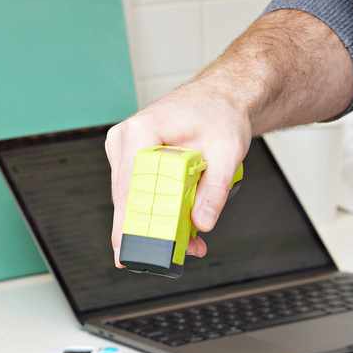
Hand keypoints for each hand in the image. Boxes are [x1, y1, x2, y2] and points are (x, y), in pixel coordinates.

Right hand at [105, 79, 252, 265]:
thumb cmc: (220, 114)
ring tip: (191, 242)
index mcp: (141, 132)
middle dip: (152, 230)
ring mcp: (126, 151)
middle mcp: (125, 141)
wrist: (220, 98)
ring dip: (161, 223)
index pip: (129, 187)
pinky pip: (143, 194)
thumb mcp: (227, 152)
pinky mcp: (133, 161)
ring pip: (135, 200)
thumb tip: (203, 222)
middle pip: (129, 199)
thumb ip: (215, 189)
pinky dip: (163, 211)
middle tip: (177, 254)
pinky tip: (186, 225)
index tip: (135, 250)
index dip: (132, 223)